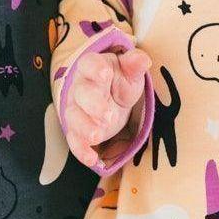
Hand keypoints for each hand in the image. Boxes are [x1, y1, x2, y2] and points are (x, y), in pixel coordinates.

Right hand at [63, 46, 151, 167]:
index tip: (105, 75)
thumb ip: (134, 65)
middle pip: (82, 94)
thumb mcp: (131, 72)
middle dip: (93, 105)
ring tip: (97, 136)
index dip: (95, 69)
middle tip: (108, 116)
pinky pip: (74, 140)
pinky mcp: (77, 130)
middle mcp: (81, 88)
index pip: (90, 64)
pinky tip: (92, 159)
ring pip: (74, 118)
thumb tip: (143, 59)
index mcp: (94, 68)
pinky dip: (81, 150)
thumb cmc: (120, 81)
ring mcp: (77, 110)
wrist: (111, 97)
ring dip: (85, 128)